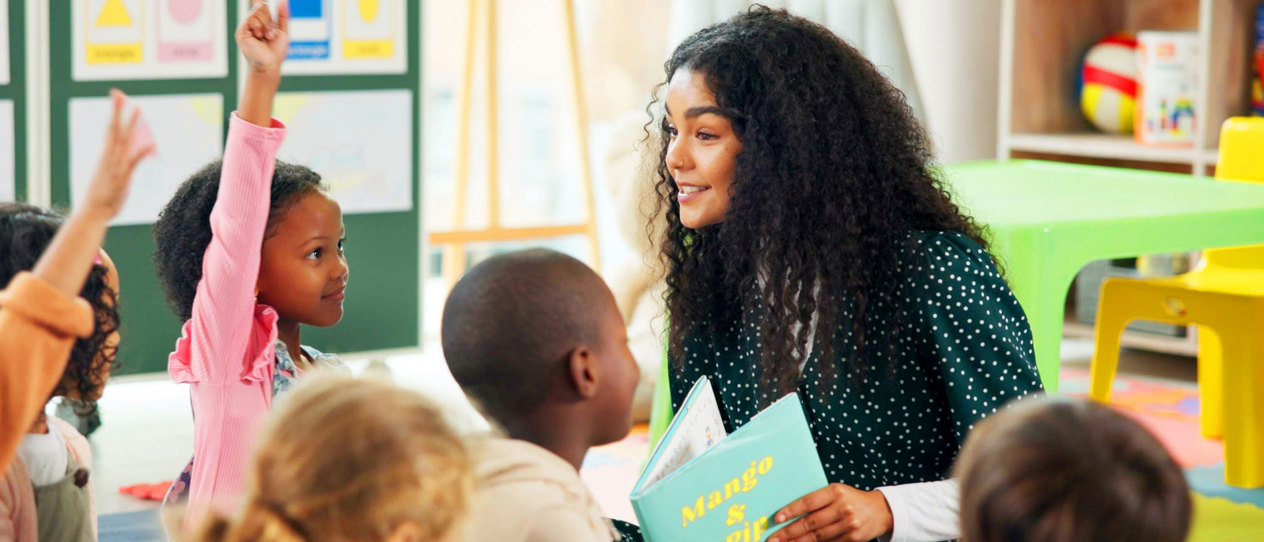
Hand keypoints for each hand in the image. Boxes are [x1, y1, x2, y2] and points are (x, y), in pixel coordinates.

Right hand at [81, 89, 155, 221]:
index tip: (116, 97)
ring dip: (131, 125)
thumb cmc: (102, 195)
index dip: (113, 113)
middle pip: (113, 129)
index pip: (109, 129)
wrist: (93, 213)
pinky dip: (142, 153)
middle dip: (117, 111)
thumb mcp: (111, 176)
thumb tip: (124, 158)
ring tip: (138, 109)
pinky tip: (151, 145)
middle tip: (118, 93)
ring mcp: (115, 167)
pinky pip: (134, 163)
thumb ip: (117, 165)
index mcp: (105, 155)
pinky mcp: (122, 178)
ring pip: (123, 141)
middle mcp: (109, 158)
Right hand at [236, 0, 289, 75]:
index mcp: (262, 22)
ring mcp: (246, 27)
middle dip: (270, 20)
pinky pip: (250, 19)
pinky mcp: (241, 31)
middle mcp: (253, 23)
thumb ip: (283, 16)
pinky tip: (259, 36)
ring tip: (266, 37)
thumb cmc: (276, 51)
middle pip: (261, 8)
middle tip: (271, 34)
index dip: (260, 1)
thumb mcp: (283, 31)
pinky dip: (258, 27)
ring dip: (266, 25)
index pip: (260, 6)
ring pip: (256, 13)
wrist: (270, 64)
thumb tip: (284, 0)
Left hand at [768, 484, 892, 541]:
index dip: (791, 511)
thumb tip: (790, 514)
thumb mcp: (837, 492)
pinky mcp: (853, 539)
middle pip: (810, 523)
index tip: (776, 519)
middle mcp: (843, 507)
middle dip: (789, 533)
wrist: (881, 511)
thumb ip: (817, 500)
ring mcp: (849, 524)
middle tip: (772, 539)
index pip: (808, 502)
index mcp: (836, 491)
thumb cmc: (852, 499)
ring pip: (818, 537)